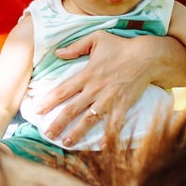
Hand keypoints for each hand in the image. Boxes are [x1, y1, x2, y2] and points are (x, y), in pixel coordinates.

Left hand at [35, 31, 156, 147]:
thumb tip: (58, 52)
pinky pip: (113, 124)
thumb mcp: (96, 38)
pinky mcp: (123, 105)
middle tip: (47, 134)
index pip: (62, 90)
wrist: (147, 56)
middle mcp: (95, 90)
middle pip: (72, 109)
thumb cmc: (121, 46)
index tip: (37, 111)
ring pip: (88, 120)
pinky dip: (108, 136)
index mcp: (87, 75)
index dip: (48, 101)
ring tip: (66, 143)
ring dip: (76, 133)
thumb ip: (76, 46)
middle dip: (58, 123)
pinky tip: (101, 147)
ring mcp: (109, 99)